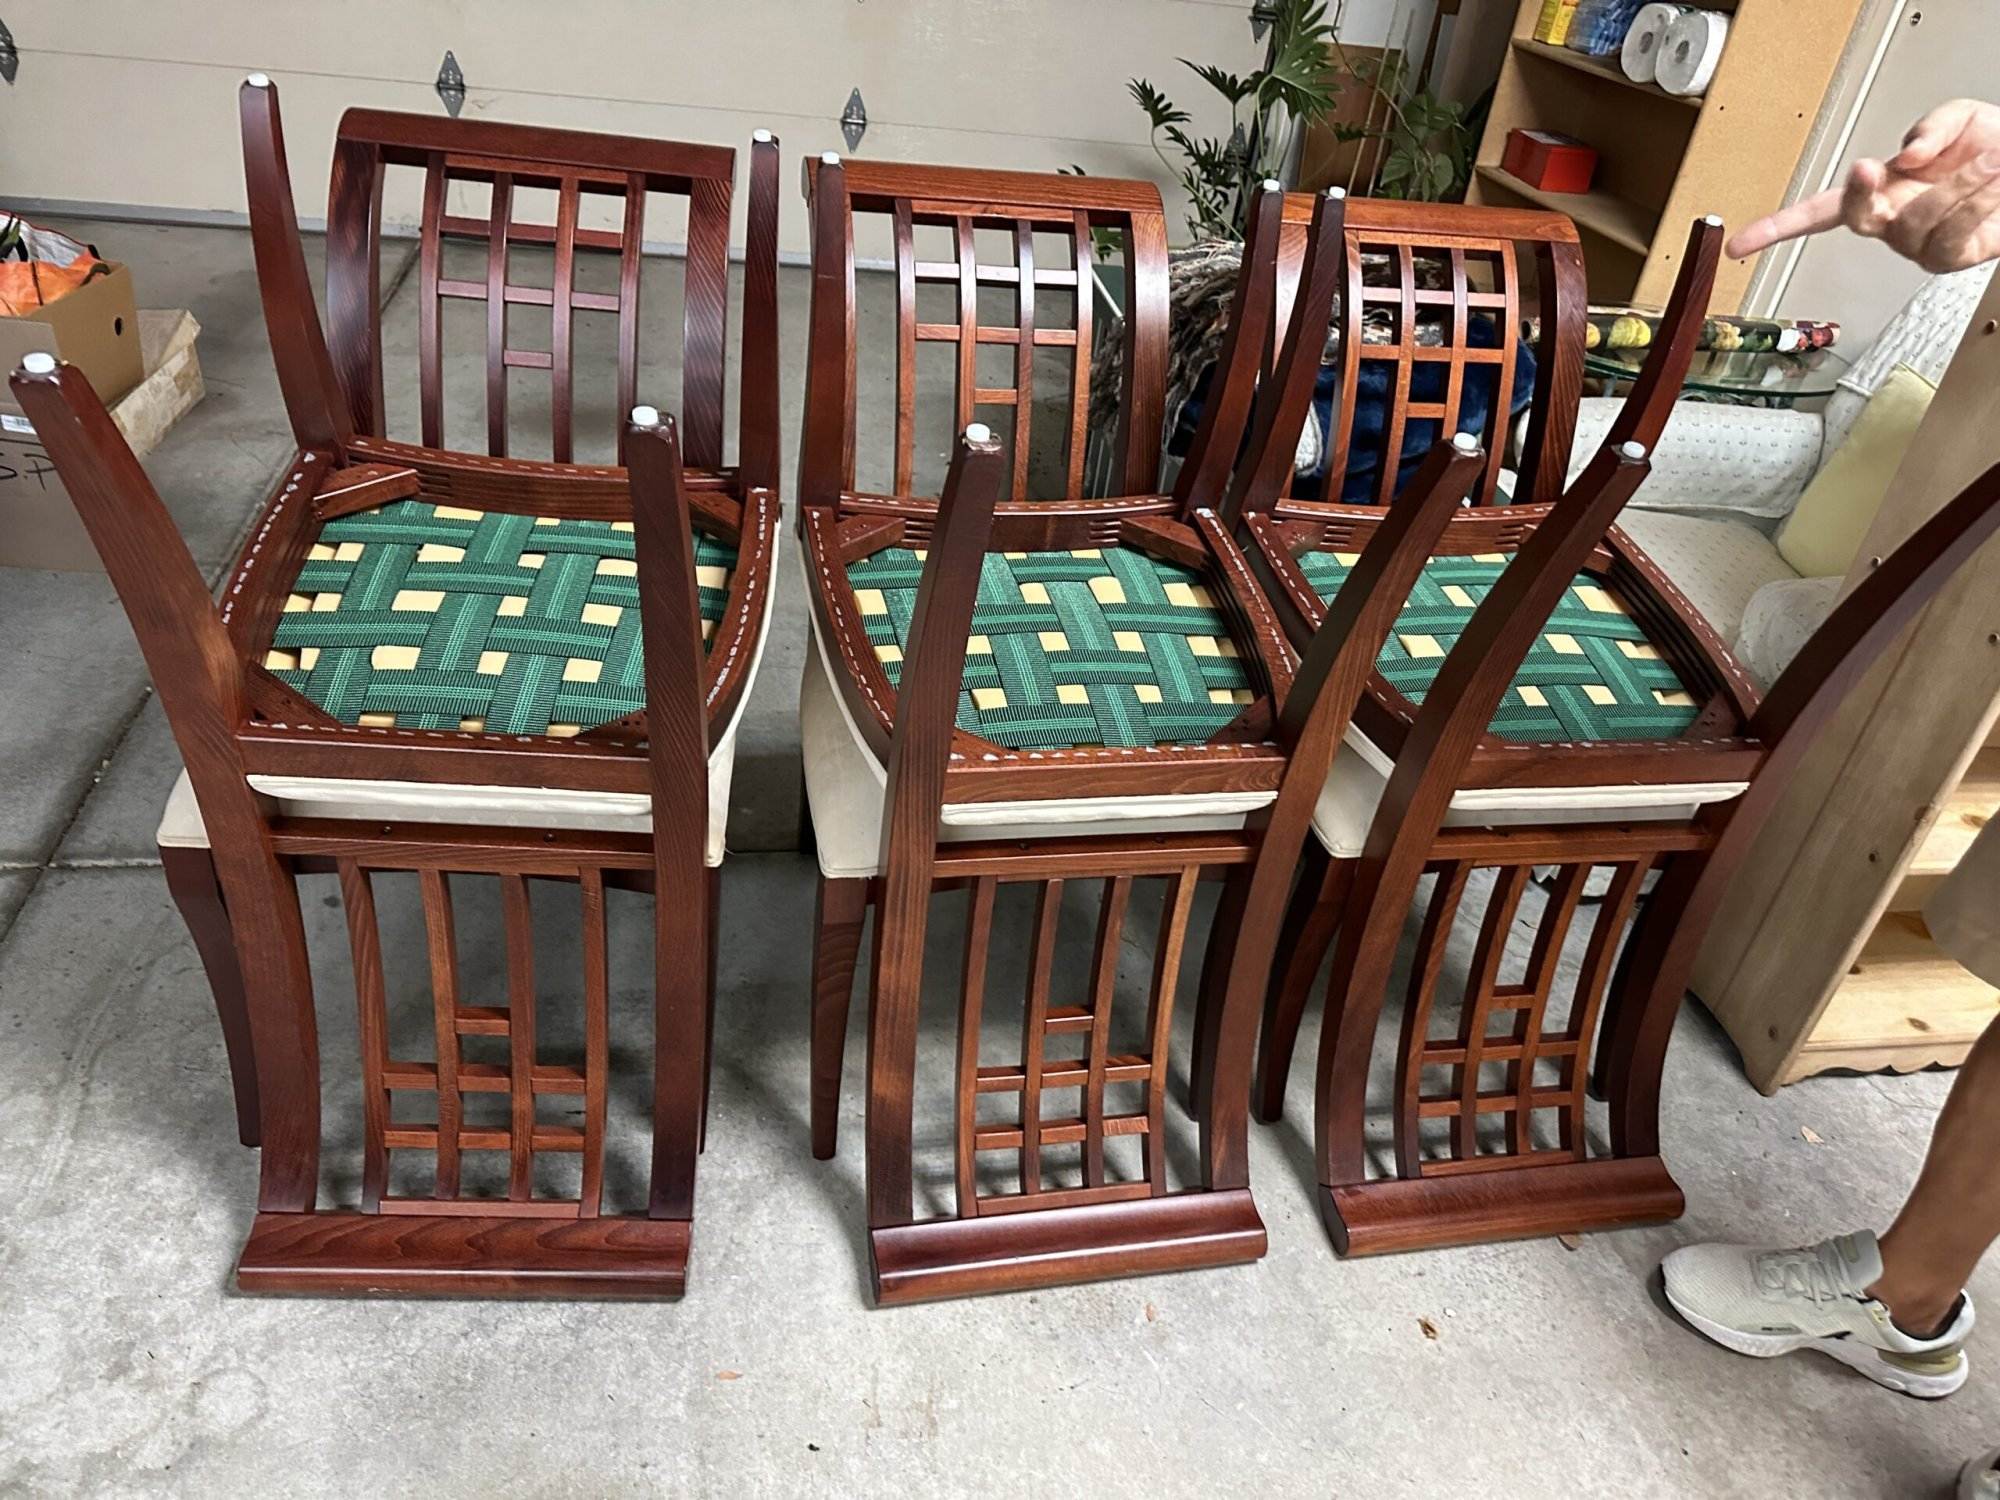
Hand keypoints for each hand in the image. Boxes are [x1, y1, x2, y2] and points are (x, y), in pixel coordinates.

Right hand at [1726, 99, 1999, 271]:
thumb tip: (1906, 158)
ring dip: (1960, 183)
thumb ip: (1929, 128)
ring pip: (1919, 220)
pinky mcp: (1951, 258)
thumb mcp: (1958, 119)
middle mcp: (1890, 222)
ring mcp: (1918, 245)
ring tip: (1991, 159)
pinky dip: (1976, 202)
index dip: (1776, 229)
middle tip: (1870, 169)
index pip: (1816, 213)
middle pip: (1858, 218)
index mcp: (1877, 191)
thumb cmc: (1990, 147)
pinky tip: (1993, 179)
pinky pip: (1953, 235)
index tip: (1739, 244)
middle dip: (1861, 194)